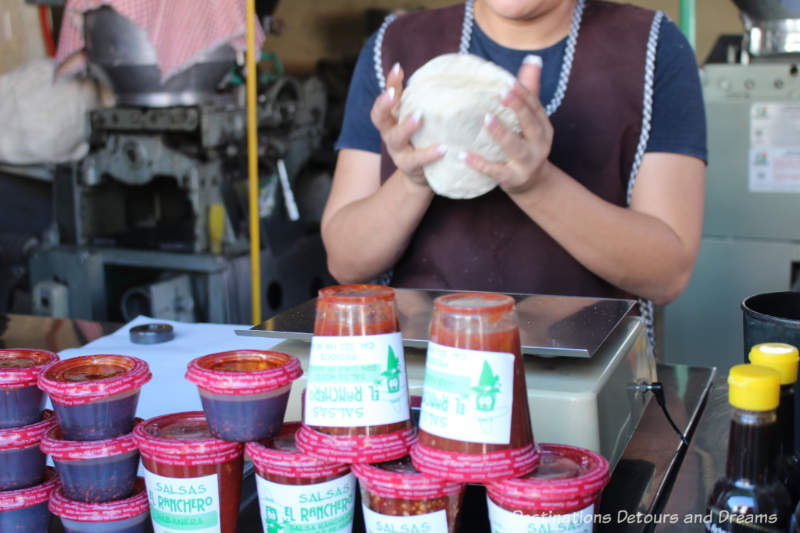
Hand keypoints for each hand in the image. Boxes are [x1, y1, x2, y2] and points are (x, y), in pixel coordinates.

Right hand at [370, 62, 446, 186]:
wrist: (421, 175)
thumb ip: (408, 95)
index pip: (383, 101)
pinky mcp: (411, 167)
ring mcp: (398, 152)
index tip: (397, 70)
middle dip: (384, 105)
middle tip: (393, 93)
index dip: (388, 85)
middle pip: (379, 119)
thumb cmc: (419, 139)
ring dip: (406, 126)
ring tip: (419, 117)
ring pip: (396, 139)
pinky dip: (429, 154)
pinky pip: (417, 160)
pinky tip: (443, 148)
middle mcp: (390, 135)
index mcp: (390, 121)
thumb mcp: (412, 117)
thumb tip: (402, 67)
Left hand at [460, 56, 553, 194]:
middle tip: (501, 92)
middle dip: (518, 108)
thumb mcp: (531, 122)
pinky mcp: (513, 179)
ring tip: (485, 119)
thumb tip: (532, 60)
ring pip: (515, 147)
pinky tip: (463, 155)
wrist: (532, 184)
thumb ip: (529, 93)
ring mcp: (528, 163)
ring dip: (501, 133)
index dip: (523, 93)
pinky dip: (479, 163)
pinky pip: (496, 171)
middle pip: (530, 123)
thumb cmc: (526, 145)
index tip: (508, 81)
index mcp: (544, 127)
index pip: (535, 106)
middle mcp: (540, 144)